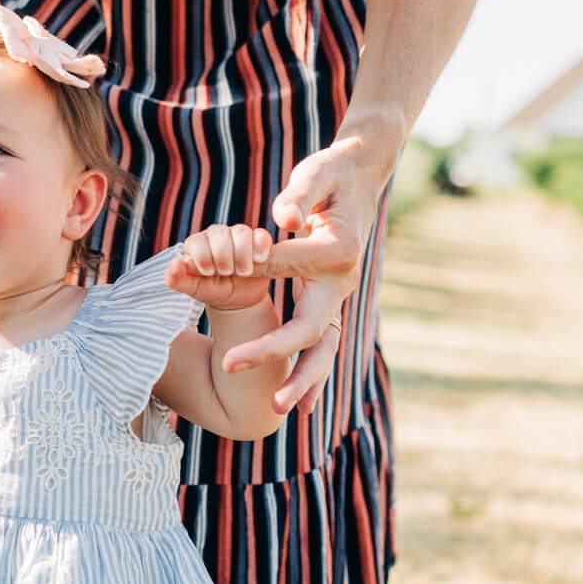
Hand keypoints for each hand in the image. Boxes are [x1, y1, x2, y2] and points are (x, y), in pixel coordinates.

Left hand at [167, 224, 272, 311]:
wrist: (238, 299)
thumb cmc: (213, 291)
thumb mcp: (194, 289)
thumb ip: (177, 279)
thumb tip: (174, 264)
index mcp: (197, 244)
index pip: (197, 241)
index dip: (203, 257)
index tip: (208, 273)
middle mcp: (216, 235)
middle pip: (220, 234)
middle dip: (223, 258)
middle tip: (227, 273)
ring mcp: (238, 235)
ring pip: (241, 232)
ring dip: (242, 256)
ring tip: (243, 272)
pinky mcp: (258, 240)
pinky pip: (261, 235)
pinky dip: (260, 247)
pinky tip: (258, 260)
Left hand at [224, 140, 380, 414]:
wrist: (362, 181)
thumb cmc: (332, 176)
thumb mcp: (316, 174)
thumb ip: (299, 197)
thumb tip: (282, 220)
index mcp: (337, 250)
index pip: (288, 267)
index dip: (254, 271)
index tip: (220, 278)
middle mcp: (342, 281)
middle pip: (309, 327)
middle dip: (271, 349)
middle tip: (229, 363)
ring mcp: (338, 298)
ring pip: (322, 349)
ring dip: (301, 381)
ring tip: (274, 408)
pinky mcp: (330, 305)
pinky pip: (322, 349)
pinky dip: (312, 378)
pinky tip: (301, 409)